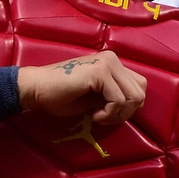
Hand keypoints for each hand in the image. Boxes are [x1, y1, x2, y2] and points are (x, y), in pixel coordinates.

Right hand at [17, 51, 146, 124]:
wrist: (37, 89)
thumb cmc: (61, 95)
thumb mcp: (96, 97)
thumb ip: (114, 96)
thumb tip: (134, 107)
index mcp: (113, 63)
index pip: (140, 86)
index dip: (129, 107)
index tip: (108, 114)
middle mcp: (113, 59)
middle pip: (141, 92)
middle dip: (126, 113)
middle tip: (105, 118)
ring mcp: (107, 63)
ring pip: (134, 97)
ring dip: (118, 115)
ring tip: (99, 116)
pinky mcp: (100, 72)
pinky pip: (119, 100)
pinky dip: (109, 115)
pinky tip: (93, 116)